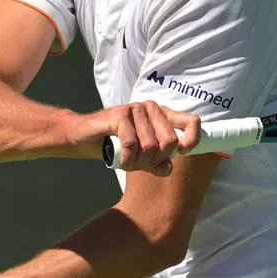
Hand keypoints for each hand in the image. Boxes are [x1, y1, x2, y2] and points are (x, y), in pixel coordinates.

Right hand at [71, 101, 200, 174]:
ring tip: (127, 159)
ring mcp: (137, 109)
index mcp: (163, 116)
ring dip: (137, 161)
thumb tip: (169, 168)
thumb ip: (157, 164)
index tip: (180, 153)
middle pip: (170, 141)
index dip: (192, 140)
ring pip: (150, 146)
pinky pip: (132, 144)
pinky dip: (126, 158)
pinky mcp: (121, 114)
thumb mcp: (140, 158)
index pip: (192, 122)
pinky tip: (119, 159)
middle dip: (155, 159)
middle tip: (140, 162)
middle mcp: (153, 109)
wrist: (84, 138)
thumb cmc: (115, 146)